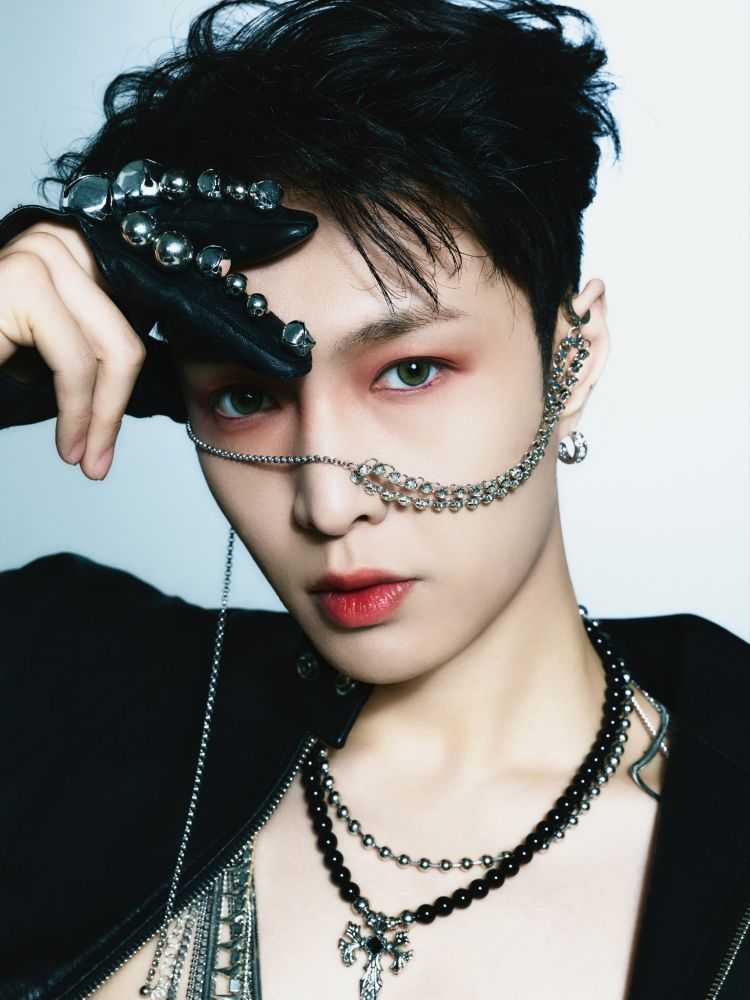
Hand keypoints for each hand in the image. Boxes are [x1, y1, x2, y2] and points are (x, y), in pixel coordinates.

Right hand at [0, 218, 145, 478]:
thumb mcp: (48, 350)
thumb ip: (91, 351)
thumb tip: (140, 380)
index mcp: (76, 251)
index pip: (137, 318)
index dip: (135, 377)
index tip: (123, 430)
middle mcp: (62, 240)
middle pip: (126, 337)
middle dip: (115, 408)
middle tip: (100, 461)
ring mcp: (42, 254)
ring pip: (113, 350)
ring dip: (100, 417)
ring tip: (84, 457)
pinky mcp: (24, 281)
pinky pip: (76, 362)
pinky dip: (80, 412)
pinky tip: (69, 444)